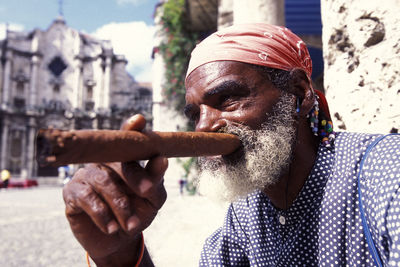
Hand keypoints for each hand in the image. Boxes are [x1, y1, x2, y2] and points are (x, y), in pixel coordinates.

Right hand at [63, 114, 167, 264]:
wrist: (118, 241)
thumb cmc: (137, 213)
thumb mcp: (152, 199)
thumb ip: (155, 180)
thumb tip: (161, 159)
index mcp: (125, 160)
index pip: (126, 140)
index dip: (131, 129)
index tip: (139, 121)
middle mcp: (104, 162)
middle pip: (117, 161)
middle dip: (135, 177)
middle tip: (147, 192)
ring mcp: (87, 174)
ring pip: (103, 181)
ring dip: (120, 204)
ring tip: (131, 224)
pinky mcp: (72, 191)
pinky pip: (85, 197)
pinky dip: (102, 214)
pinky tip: (111, 227)